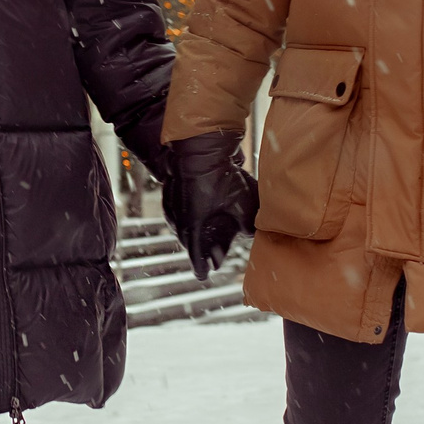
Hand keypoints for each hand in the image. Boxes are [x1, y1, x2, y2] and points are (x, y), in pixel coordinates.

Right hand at [162, 130, 258, 280]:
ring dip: (192, 231)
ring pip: (180, 225)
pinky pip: (177, 209)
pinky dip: (186, 214)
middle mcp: (178, 218)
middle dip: (199, 249)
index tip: (203, 276)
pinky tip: (194, 209)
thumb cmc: (220, 177)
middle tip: (211, 257)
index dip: (201, 268)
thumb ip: (248, 224)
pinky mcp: (170, 188)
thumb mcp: (242, 204)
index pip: (196, 255)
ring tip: (202, 233)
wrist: (200, 146)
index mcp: (193, 227)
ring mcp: (171, 203)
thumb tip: (253, 234)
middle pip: (188, 241)